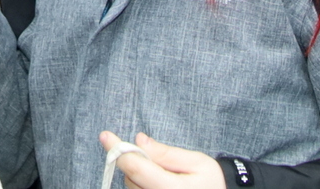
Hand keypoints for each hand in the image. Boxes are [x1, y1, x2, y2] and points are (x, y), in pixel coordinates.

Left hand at [99, 132, 225, 188]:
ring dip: (137, 175)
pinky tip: (155, 180)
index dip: (119, 150)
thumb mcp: (197, 162)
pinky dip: (140, 184)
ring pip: (131, 188)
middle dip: (134, 161)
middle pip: (131, 179)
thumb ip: (166, 153)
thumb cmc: (213, 182)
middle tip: (152, 154)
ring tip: (162, 172)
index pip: (137, 169)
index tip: (105, 136)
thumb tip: (139, 141)